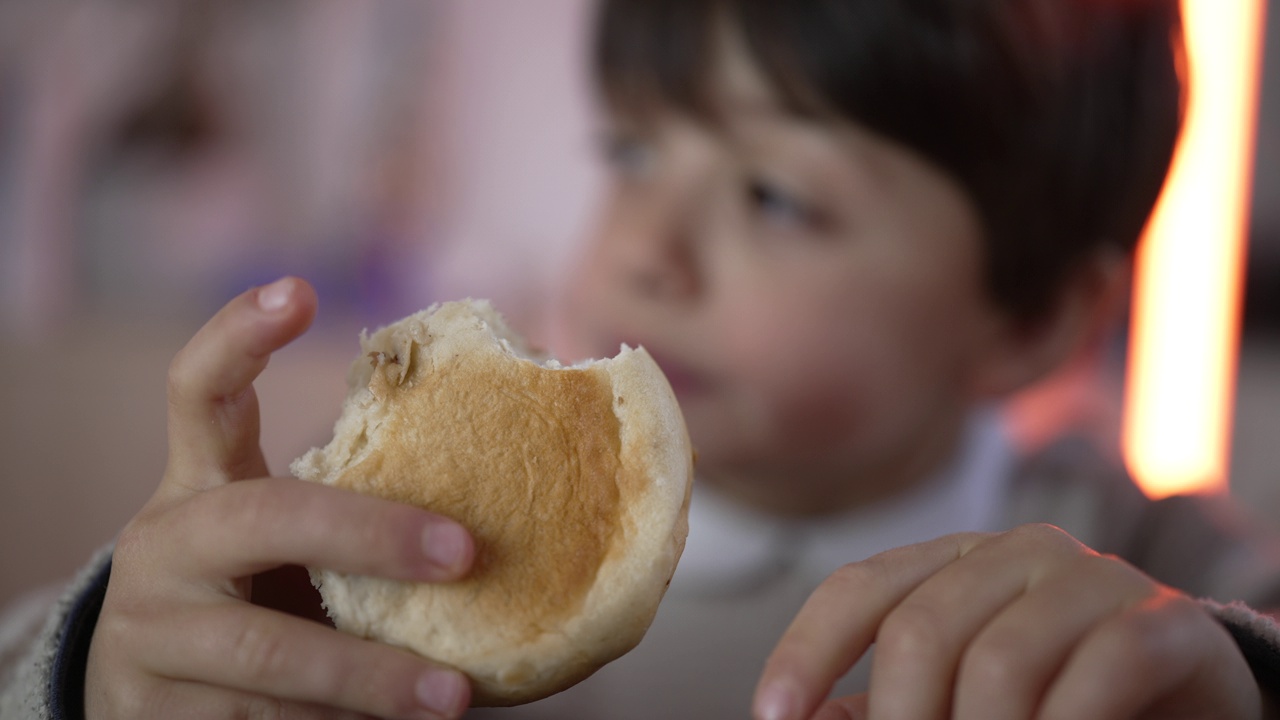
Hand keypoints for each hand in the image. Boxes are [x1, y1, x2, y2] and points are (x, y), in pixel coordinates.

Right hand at [85, 277, 475, 719]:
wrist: (138, 693)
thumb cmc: (245, 592)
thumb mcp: (275, 540)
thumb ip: (345, 509)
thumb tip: (504, 493)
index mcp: (195, 487)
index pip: (197, 391)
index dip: (238, 336)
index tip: (299, 289)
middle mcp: (164, 550)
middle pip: (266, 520)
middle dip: (371, 536)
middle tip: (463, 552)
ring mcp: (151, 638)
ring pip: (269, 655)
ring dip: (369, 677)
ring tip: (453, 695)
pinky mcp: (157, 718)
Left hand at [753, 524, 1260, 719]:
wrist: (1190, 696)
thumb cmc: (1055, 699)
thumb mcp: (960, 698)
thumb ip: (887, 705)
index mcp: (954, 563)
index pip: (859, 590)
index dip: (806, 652)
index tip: (773, 718)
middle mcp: (1016, 553)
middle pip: (920, 630)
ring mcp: (1092, 578)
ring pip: (1000, 658)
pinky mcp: (1165, 619)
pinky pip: (1101, 667)